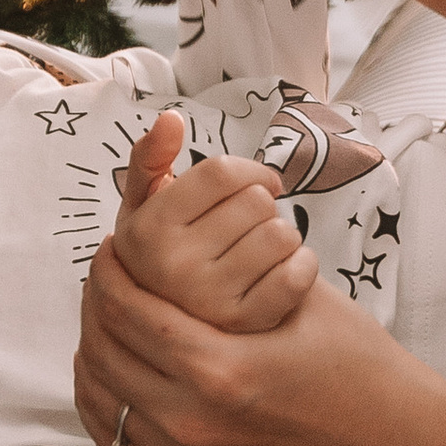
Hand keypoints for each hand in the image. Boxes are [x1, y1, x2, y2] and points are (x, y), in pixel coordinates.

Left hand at [79, 128, 435, 445]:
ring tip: (104, 317)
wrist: (388, 441)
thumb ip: (233, 262)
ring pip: (103, 399)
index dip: (109, 270)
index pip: (127, 309)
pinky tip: (113, 373)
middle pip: (104, 350)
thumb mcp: (298, 295)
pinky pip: (119, 442)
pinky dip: (106, 404)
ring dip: (94, 350)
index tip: (111, 248)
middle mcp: (194, 421)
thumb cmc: (353, 360)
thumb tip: (182, 220)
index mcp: (220, 368)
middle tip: (104, 275)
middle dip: (96, 304)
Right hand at [109, 109, 317, 335]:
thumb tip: (171, 119)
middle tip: (255, 222)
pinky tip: (287, 266)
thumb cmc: (162, 251)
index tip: (261, 182)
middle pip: (256, 201)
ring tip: (265, 246)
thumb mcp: (141, 206)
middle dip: (264, 204)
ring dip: (283, 234)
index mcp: (147, 230)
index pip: (222, 171)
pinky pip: (297, 275)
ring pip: (281, 234)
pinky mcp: (245, 326)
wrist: (169, 324)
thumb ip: (150, 158)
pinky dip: (304, 263)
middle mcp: (173, 268)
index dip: (252, 170)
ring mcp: (209, 302)